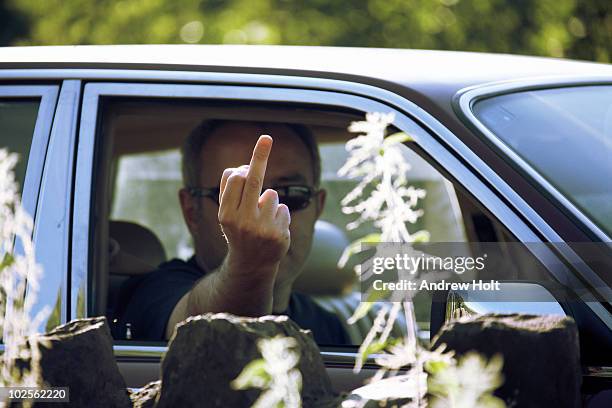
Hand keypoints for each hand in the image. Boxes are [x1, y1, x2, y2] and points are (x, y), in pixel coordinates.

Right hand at [217, 135, 290, 275]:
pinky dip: (280, 215)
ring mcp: (261, 229)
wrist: (251, 265)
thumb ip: (232, 191)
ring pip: (271, 194)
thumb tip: (244, 167)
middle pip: (252, 179)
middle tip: (266, 138)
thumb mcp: (228, 214)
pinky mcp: (278, 235)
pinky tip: (273, 229)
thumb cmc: (239, 231)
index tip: (261, 144)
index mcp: (225, 214)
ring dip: (269, 202)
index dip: (246, 165)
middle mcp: (241, 221)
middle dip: (260, 155)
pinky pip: (283, 208)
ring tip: (263, 219)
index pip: (235, 179)